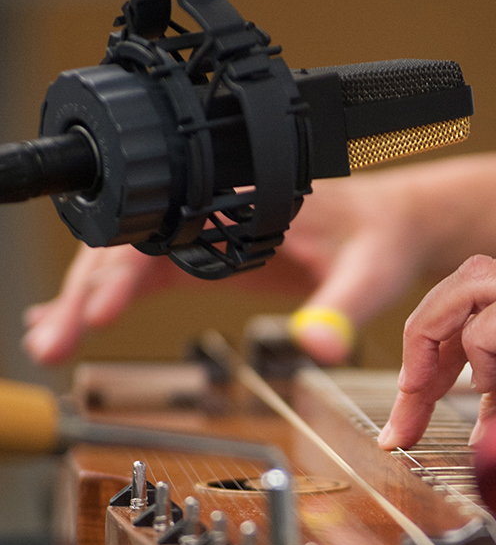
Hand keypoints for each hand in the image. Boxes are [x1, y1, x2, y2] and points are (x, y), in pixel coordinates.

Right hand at [23, 170, 433, 365]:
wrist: (395, 225)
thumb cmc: (382, 237)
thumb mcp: (370, 275)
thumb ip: (342, 310)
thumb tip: (318, 345)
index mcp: (246, 199)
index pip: (162, 230)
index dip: (122, 270)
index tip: (98, 309)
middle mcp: (216, 207)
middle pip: (129, 244)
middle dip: (86, 293)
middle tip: (56, 343)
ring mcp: (206, 229)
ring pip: (126, 258)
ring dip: (86, 298)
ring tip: (51, 341)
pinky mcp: (208, 251)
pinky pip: (144, 272)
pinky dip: (106, 295)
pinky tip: (72, 320)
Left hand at [379, 239, 495, 501]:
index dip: (470, 352)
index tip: (466, 407)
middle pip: (475, 285)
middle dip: (429, 350)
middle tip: (412, 413)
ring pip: (463, 287)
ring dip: (426, 352)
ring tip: (417, 411)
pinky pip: (486, 320)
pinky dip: (468, 366)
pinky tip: (488, 412)